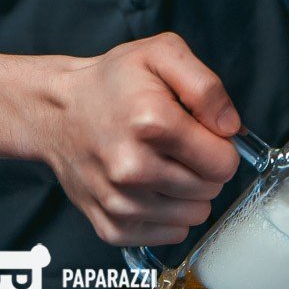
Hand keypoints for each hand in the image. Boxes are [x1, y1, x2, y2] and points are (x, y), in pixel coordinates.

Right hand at [43, 32, 240, 246]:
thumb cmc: (111, 82)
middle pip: (211, 190)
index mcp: (151, 121)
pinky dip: (166, 213)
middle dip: (202, 167)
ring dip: (186, 192)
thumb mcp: (161, 54)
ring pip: (193, 216)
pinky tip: (148, 185)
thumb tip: (230, 128)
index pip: (224, 162)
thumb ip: (206, 85)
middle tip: (176, 144)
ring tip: (160, 163)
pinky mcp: (111, 226)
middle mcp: (134, 167)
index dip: (218, 144)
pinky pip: (170, 235)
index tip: (199, 132)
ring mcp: (120, 201)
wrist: (57, 111)